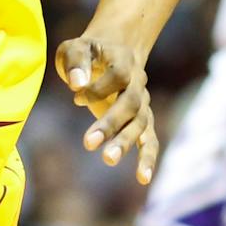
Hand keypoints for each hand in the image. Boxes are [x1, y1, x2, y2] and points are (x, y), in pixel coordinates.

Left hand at [55, 36, 157, 184]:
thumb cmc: (89, 52)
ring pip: (139, 123)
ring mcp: (142, 103)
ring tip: (108, 159)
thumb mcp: (76, 47)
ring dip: (124, 142)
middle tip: (88, 143)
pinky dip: (148, 158)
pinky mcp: (141, 120)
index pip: (118, 75)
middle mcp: (138, 83)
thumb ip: (76, 62)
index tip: (75, 97)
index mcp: (124, 60)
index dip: (98, 88)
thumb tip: (77, 84)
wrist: (114, 52)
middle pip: (130, 103)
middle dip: (110, 124)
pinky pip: (149, 140)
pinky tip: (143, 178)